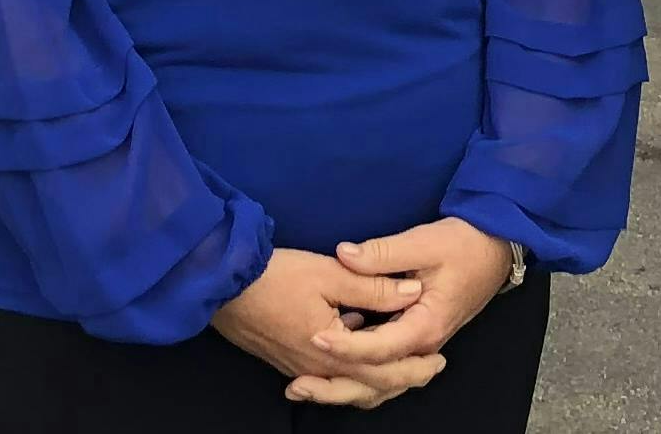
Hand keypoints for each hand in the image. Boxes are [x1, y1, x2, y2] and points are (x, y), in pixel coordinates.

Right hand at [211, 248, 442, 408]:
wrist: (221, 285)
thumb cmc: (275, 277)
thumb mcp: (331, 274)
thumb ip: (373, 287)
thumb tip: (412, 294)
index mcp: (334, 352)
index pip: (385, 370)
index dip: (415, 367)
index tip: (439, 360)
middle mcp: (318, 369)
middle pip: (368, 387)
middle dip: (402, 380)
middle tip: (428, 369)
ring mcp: (299, 367)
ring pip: (346, 386)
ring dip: (375, 379)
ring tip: (397, 364)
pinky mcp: (286, 359)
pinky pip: (327, 377)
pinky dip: (350, 373)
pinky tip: (355, 346)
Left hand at [319, 217, 516, 369]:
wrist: (495, 247)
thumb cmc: (464, 244)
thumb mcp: (424, 243)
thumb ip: (382, 252)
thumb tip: (343, 254)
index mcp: (427, 325)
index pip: (380, 349)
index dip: (346, 347)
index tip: (314, 338)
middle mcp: (424, 345)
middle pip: (378, 381)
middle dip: (336, 387)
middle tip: (297, 386)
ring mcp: (420, 346)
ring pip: (380, 384)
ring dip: (344, 388)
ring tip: (304, 387)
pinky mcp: (413, 340)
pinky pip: (384, 371)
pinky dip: (357, 376)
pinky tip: (328, 366)